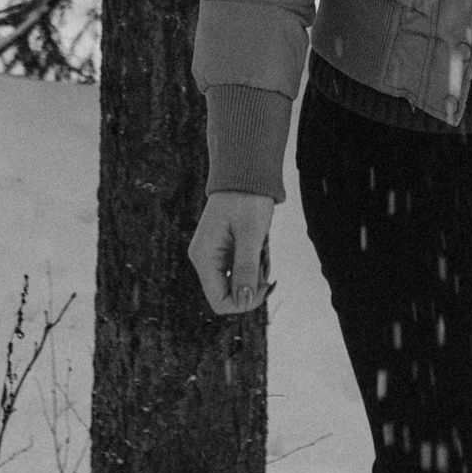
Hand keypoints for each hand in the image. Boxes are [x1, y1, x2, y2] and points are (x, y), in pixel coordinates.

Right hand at [189, 190, 275, 316]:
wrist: (246, 170)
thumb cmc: (248, 198)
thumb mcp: (251, 234)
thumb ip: (246, 269)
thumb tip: (244, 301)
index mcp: (204, 257)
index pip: (219, 301)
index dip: (244, 302)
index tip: (267, 284)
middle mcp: (204, 259)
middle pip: (228, 293)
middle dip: (252, 282)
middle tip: (265, 258)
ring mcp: (213, 254)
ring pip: (236, 280)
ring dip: (254, 270)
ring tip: (263, 245)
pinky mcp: (223, 248)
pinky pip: (239, 266)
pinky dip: (253, 260)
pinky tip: (261, 243)